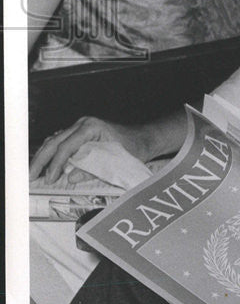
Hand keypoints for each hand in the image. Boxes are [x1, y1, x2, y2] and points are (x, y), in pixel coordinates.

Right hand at [29, 116, 144, 183]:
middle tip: (31, 176)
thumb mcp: (115, 161)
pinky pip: (61, 141)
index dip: (55, 164)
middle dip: (41, 160)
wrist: (144, 138)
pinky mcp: (81, 132)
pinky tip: (46, 164)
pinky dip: (52, 153)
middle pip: (55, 141)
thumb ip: (92, 170)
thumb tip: (70, 177)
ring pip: (55, 140)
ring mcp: (81, 126)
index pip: (66, 146)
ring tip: (34, 172)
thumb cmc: (134, 147)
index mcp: (91, 127)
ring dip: (44, 156)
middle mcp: (83, 124)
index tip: (49, 179)